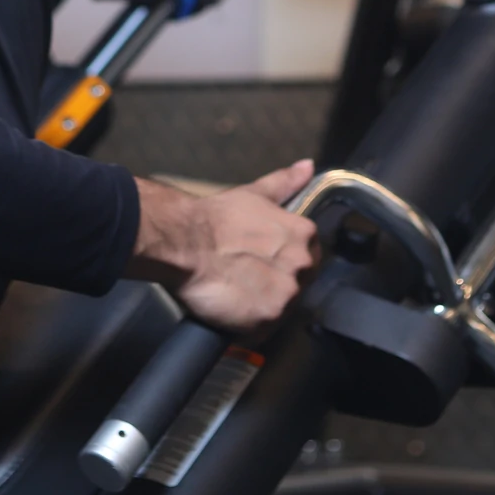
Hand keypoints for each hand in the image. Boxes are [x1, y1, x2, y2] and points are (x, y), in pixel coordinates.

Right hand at [127, 159, 319, 331]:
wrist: (184, 241)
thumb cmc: (216, 217)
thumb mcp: (255, 194)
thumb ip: (285, 183)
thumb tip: (307, 166)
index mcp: (304, 235)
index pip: (310, 257)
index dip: (287, 262)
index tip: (267, 262)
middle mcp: (302, 265)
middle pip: (299, 284)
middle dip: (278, 283)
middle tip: (249, 278)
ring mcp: (286, 294)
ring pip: (283, 308)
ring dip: (265, 304)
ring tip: (239, 294)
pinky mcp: (267, 318)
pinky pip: (266, 328)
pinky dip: (251, 324)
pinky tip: (234, 309)